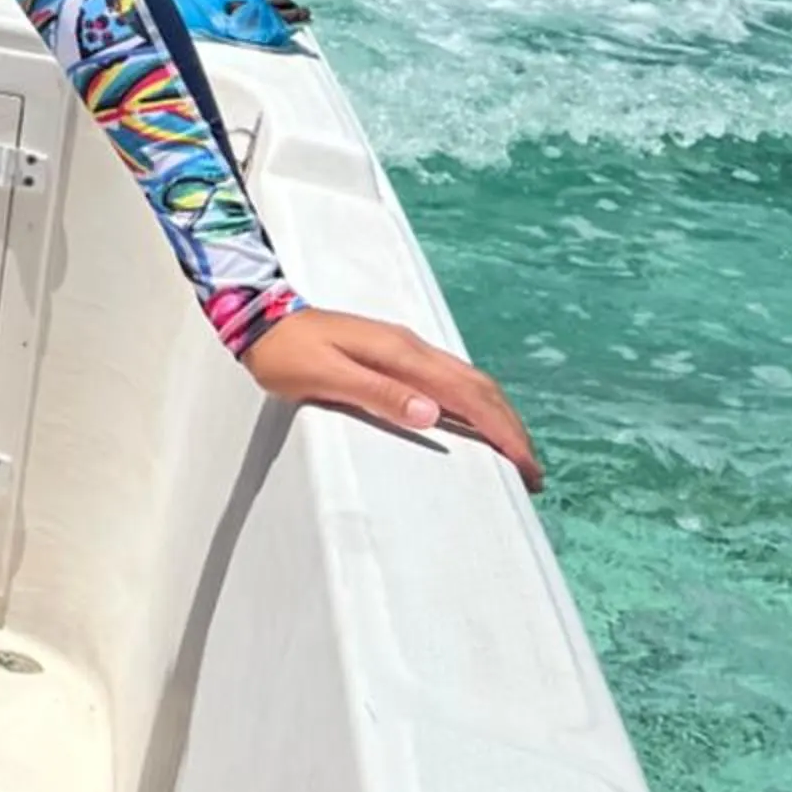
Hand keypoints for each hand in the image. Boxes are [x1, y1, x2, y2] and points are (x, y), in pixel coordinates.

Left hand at [242, 307, 542, 491]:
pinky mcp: (394, 355)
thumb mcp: (327, 377)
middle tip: (532, 472)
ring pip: (467, 380)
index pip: (467, 395)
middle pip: (478, 386)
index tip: (526, 466)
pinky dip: (473, 404)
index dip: (502, 431)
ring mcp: (404, 349)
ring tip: (515, 453)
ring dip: (496, 415)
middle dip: (510, 427)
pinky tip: (474, 423)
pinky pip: (448, 380)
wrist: (259, 319)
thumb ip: (379, 394)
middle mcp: (411, 348)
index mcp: (400, 354)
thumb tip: (434, 414)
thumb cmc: (287, 354)